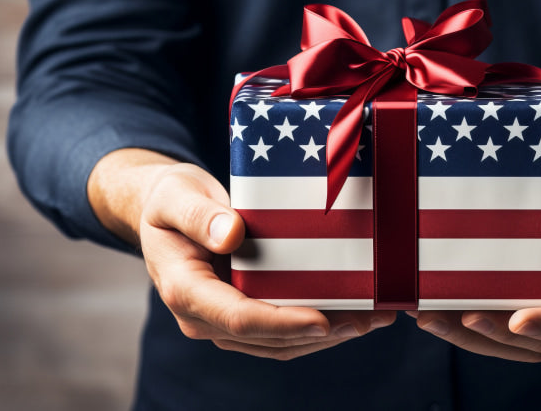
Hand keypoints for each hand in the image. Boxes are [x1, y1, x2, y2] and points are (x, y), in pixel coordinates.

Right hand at [89, 149, 395, 359]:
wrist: (168, 210)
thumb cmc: (171, 199)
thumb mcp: (176, 196)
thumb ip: (200, 216)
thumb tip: (231, 236)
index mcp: (185, 291)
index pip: (239, 318)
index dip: (283, 323)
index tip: (324, 320)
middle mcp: (204, 317)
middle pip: (268, 339)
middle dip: (321, 333)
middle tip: (368, 318)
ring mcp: (223, 321)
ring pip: (280, 344)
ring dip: (328, 336)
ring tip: (372, 319)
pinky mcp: (244, 315)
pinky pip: (283, 333)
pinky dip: (320, 329)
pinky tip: (354, 314)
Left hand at [409, 152, 540, 361]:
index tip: (516, 321)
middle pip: (540, 342)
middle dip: (489, 334)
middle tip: (441, 318)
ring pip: (516, 344)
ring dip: (470, 337)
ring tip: (425, 319)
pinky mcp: (539, 311)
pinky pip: (505, 330)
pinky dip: (470, 326)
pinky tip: (433, 310)